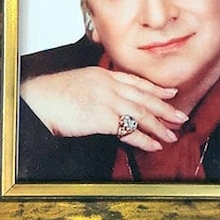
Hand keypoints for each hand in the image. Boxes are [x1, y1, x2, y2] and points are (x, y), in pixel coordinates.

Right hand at [20, 67, 188, 151]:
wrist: (39, 99)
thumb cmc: (53, 94)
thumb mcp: (80, 83)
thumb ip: (98, 88)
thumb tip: (108, 100)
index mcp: (104, 75)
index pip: (136, 82)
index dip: (156, 89)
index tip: (171, 93)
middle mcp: (109, 85)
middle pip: (144, 98)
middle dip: (165, 108)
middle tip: (181, 117)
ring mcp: (108, 101)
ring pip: (142, 114)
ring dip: (160, 127)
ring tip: (172, 135)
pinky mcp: (103, 118)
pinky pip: (130, 130)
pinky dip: (145, 139)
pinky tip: (155, 145)